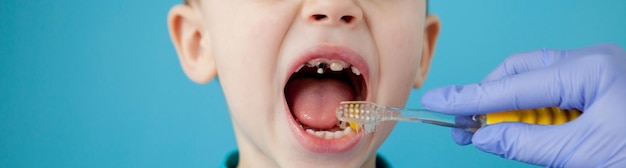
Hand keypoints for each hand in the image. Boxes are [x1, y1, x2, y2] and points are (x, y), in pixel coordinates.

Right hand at [421, 44, 625, 166]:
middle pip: (522, 71)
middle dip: (490, 97)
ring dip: (513, 109)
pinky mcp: (603, 91)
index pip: (513, 85)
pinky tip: (530, 132)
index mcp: (592, 70)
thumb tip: (483, 137)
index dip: (469, 97)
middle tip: (465, 128)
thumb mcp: (583, 155)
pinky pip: (556, 95)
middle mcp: (594, 63)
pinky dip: (537, 114)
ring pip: (537, 82)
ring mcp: (600, 75)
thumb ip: (526, 143)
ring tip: (494, 136)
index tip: (436, 102)